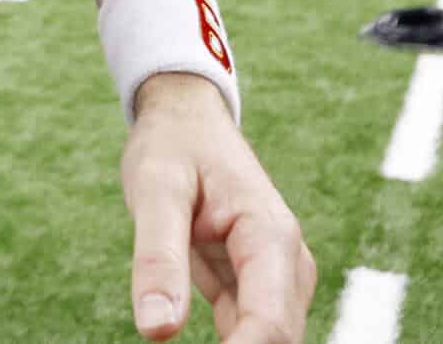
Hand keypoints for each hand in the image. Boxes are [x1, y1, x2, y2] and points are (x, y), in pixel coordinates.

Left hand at [124, 73, 314, 342]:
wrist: (188, 120)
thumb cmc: (173, 146)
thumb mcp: (155, 189)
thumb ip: (158, 257)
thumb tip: (157, 331)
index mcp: (272, 238)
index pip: (271, 327)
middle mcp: (287, 264)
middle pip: (277, 342)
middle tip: (166, 332)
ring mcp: (277, 279)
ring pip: (266, 342)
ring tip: (169, 327)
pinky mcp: (256, 288)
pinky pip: (248, 334)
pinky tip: (178, 329)